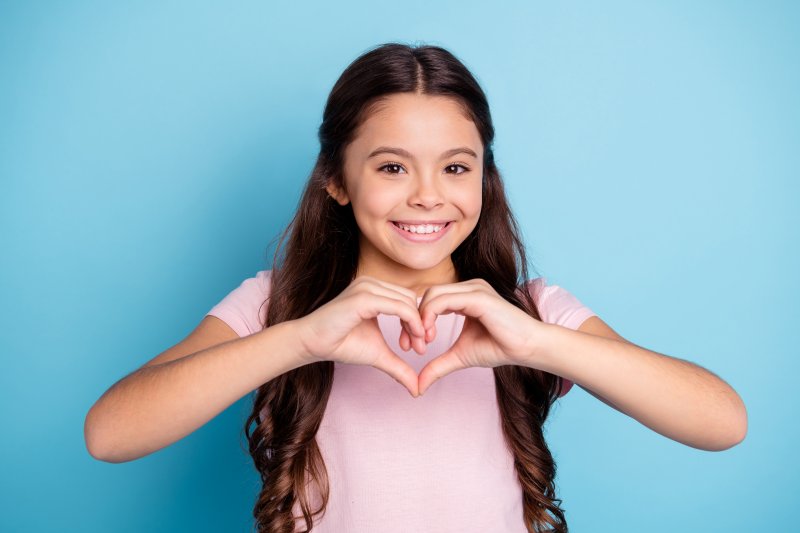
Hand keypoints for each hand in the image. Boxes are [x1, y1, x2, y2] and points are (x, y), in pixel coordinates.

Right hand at [295, 276, 427, 396]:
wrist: (312, 344)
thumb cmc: (340, 344)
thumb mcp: (378, 354)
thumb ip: (398, 366)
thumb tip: (417, 390)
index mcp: (375, 290)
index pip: (408, 300)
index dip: (418, 323)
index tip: (418, 347)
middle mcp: (372, 284)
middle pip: (411, 299)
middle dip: (420, 325)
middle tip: (418, 349)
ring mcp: (367, 288)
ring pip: (408, 302)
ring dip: (417, 326)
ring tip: (412, 348)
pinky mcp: (364, 297)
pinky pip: (399, 307)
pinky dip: (410, 323)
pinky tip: (409, 341)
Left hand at [408, 278, 545, 394]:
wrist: (528, 348)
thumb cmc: (499, 348)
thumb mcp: (460, 356)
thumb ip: (438, 365)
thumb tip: (417, 386)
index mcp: (464, 296)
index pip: (429, 300)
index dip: (415, 321)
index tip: (410, 346)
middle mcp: (467, 288)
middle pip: (426, 295)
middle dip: (413, 320)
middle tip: (410, 345)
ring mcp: (473, 289)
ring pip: (431, 295)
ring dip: (420, 319)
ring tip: (422, 343)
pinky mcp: (477, 296)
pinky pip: (443, 300)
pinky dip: (430, 317)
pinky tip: (430, 336)